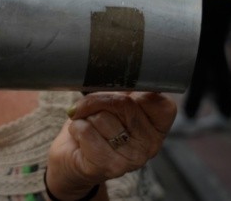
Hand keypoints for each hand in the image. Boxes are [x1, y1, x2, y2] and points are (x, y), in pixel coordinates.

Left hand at [46, 92, 175, 197]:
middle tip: (89, 108)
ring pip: (102, 117)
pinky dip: (76, 128)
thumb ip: (123, 87)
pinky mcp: (109, 168)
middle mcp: (151, 145)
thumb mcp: (113, 102)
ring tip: (87, 127)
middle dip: (98, 100)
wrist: (71, 158)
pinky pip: (86, 131)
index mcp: (158, 126)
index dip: (133, 89)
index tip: (118, 92)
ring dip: (86, 117)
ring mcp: (132, 159)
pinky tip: (80, 139)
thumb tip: (118, 63)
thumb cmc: (94, 125)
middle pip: (124, 104)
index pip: (158, 100)